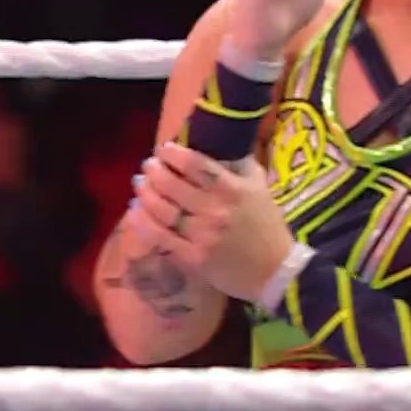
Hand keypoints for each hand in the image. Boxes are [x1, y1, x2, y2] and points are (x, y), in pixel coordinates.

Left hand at [126, 142, 294, 303]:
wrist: (274, 270)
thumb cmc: (267, 224)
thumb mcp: (259, 186)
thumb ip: (239, 163)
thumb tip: (219, 141)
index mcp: (232, 189)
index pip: (195, 164)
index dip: (174, 154)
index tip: (164, 149)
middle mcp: (215, 210)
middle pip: (172, 184)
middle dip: (154, 170)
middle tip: (148, 165)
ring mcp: (202, 236)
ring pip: (162, 210)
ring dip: (145, 193)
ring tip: (140, 183)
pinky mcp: (193, 258)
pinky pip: (160, 237)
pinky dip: (143, 222)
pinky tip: (135, 211)